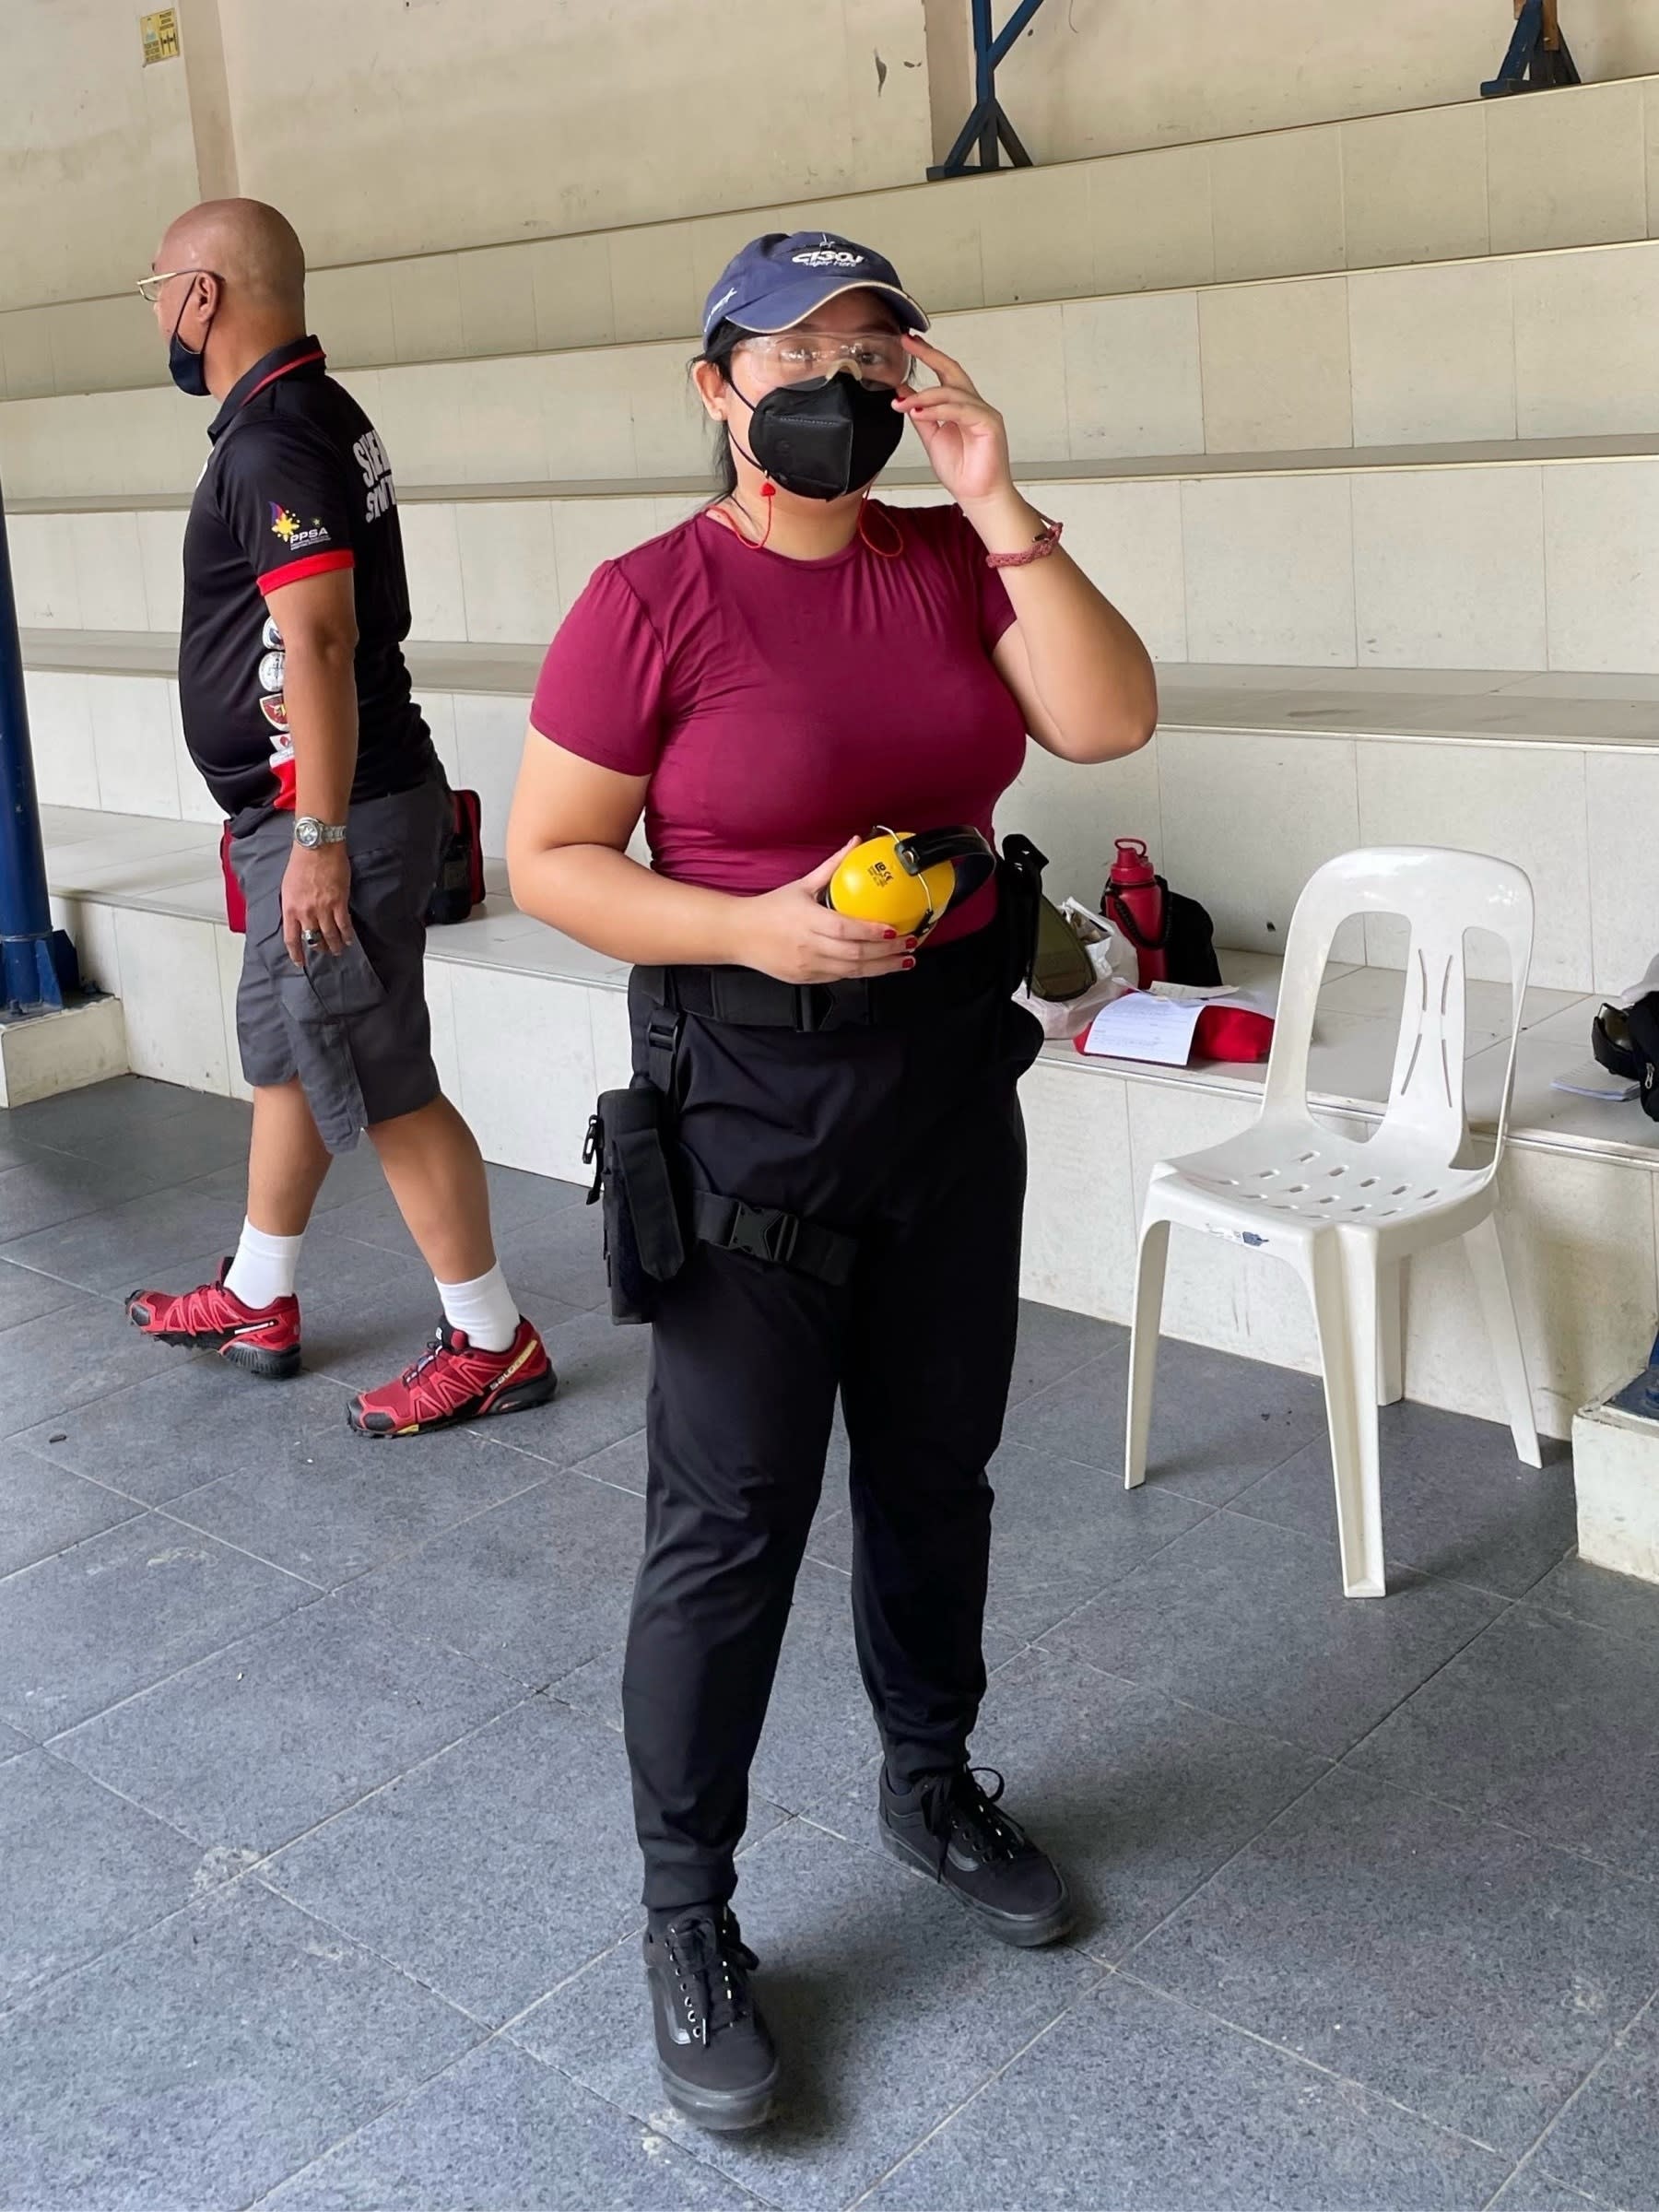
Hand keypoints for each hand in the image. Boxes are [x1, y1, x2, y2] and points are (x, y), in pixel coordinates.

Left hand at [282, 841, 352, 966]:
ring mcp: (323, 909)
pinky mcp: (339, 903)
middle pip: (312, 939)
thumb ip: (293, 905)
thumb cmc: (300, 863)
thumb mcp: (288, 887)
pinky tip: (349, 939)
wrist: (317, 848)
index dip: (296, 953)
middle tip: (325, 951)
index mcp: (290, 908)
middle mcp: (305, 912)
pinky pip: (344, 925)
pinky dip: (347, 935)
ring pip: (329, 935)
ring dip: (335, 945)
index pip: (291, 938)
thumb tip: (298, 918)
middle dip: (319, 948)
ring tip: (338, 950)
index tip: (299, 962)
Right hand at [740, 841, 918, 985]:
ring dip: (881, 967)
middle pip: (855, 954)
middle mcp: (809, 946)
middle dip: (887, 952)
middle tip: (909, 945)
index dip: (872, 931)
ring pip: (851, 971)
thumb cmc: (769, 909)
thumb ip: (833, 866)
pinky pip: (839, 978)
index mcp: (808, 920)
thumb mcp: (802, 885)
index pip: (846, 929)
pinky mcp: (806, 979)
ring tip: (904, 961)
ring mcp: (808, 965)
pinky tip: (878, 967)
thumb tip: (856, 842)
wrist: (739, 934)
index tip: (894, 929)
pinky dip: (861, 973)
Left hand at [893, 336, 1014, 508]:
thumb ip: (920, 414)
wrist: (978, 496)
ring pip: (951, 392)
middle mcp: (974, 405)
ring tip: (902, 404)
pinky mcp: (989, 423)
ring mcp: (983, 412)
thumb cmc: (962, 471)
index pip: (944, 373)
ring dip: (923, 397)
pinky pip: (960, 410)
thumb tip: (903, 392)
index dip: (926, 356)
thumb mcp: (932, 438)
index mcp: (961, 406)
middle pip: (952, 370)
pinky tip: (920, 413)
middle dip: (929, 355)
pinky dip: (938, 410)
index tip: (907, 343)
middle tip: (908, 344)